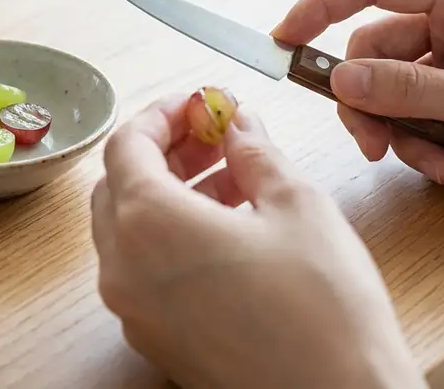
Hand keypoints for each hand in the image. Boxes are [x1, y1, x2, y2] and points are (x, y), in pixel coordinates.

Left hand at [91, 95, 425, 388]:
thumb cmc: (324, 313)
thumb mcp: (297, 205)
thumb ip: (256, 153)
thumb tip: (240, 125)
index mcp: (147, 224)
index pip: (126, 145)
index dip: (162, 115)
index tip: (198, 103)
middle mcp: (123, 268)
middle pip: (119, 186)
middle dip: (163, 152)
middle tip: (213, 136)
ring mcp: (134, 310)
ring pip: (129, 230)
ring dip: (169, 194)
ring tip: (231, 178)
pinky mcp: (155, 339)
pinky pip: (145, 271)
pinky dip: (171, 238)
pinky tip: (227, 229)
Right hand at [272, 0, 443, 192]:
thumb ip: (409, 91)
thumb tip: (338, 80)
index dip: (318, 6)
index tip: (282, 42)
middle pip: (373, 55)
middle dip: (377, 110)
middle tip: (379, 151)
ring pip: (394, 94)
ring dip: (414, 139)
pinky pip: (422, 115)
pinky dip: (438, 148)